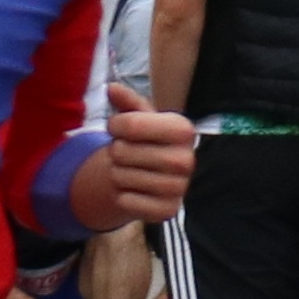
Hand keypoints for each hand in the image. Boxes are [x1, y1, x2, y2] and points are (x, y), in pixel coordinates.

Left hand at [89, 103, 196, 229]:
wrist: (152, 179)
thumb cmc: (144, 142)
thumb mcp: (139, 119)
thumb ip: (126, 103)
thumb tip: (112, 88)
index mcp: (183, 130)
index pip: (130, 123)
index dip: (115, 125)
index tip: (118, 129)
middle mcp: (186, 159)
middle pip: (121, 151)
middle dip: (115, 151)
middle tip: (126, 154)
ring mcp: (179, 187)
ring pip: (120, 177)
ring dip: (116, 174)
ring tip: (130, 170)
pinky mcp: (168, 211)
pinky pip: (125, 201)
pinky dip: (122, 196)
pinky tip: (134, 190)